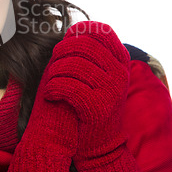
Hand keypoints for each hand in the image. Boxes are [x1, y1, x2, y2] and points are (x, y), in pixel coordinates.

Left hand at [44, 21, 129, 171]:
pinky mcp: (99, 107)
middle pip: (83, 46)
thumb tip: (72, 28)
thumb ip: (88, 52)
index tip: (66, 40)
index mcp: (121, 61)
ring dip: (54, 72)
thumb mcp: (95, 73)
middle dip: (62, 51)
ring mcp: (112, 90)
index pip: (101, 32)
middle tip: (53, 63)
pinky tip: (51, 93)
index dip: (80, 31)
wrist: (97, 143)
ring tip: (50, 81)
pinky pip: (69, 87)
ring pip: (74, 65)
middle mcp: (120, 73)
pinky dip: (54, 88)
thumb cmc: (89, 102)